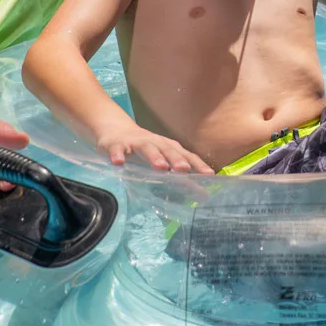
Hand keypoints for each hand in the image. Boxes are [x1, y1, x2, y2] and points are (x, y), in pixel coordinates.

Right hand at [93, 122, 214, 173]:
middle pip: (168, 150)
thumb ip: (178, 175)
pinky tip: (119, 163)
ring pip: (147, 148)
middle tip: (184, 170)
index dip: (197, 165)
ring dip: (154, 156)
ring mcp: (136, 142)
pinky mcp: (117, 145)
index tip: (209, 175)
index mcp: (168, 147)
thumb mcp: (162, 159)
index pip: (186, 155)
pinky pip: (117, 150)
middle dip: (177, 159)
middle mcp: (155, 143)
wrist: (116, 131)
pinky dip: (118, 155)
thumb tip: (201, 195)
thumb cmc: (145, 149)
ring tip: (160, 167)